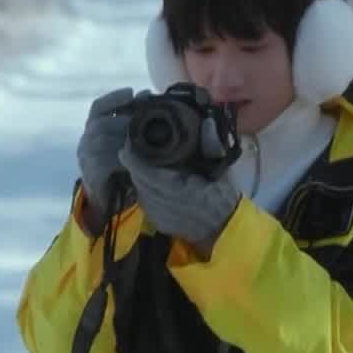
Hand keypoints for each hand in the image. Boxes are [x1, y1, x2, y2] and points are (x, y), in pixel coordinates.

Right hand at [75, 88, 133, 230]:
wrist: (107, 200)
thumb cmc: (120, 166)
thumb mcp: (127, 140)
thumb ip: (133, 120)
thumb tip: (146, 94)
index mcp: (93, 129)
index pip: (98, 107)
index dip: (114, 98)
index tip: (132, 91)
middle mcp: (86, 141)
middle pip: (99, 122)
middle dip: (122, 118)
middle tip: (143, 119)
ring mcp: (86, 158)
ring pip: (100, 140)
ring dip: (122, 136)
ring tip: (142, 138)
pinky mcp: (91, 174)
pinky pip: (103, 162)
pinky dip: (121, 158)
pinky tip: (136, 158)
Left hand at [119, 148, 240, 255]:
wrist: (224, 229)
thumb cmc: (223, 197)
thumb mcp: (221, 170)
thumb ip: (212, 146)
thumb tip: (207, 123)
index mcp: (179, 190)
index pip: (147, 173)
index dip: (134, 158)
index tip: (127, 143)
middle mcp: (164, 205)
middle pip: (139, 180)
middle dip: (133, 164)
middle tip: (134, 147)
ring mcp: (160, 217)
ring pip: (140, 191)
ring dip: (139, 176)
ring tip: (141, 161)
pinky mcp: (158, 224)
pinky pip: (145, 202)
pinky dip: (145, 190)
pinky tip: (151, 181)